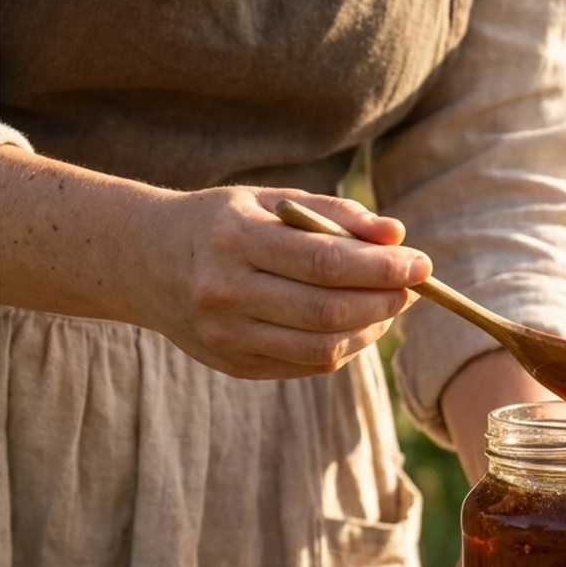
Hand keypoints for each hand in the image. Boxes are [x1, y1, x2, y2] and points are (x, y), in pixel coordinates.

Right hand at [145, 187, 430, 377]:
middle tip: (413, 288)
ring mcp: (227, 336)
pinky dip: (345, 347)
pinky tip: (359, 325)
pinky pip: (307, 365)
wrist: (143, 261)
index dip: (383, 267)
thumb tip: (398, 235)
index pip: (326, 262)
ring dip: (370, 329)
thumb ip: (335, 215)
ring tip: (389, 306)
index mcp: (234, 240)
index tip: (421, 263)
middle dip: (384, 301)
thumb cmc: (222, 223)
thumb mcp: (269, 201)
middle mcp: (226, 292)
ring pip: (322, 348)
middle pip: (328, 310)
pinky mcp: (234, 364)